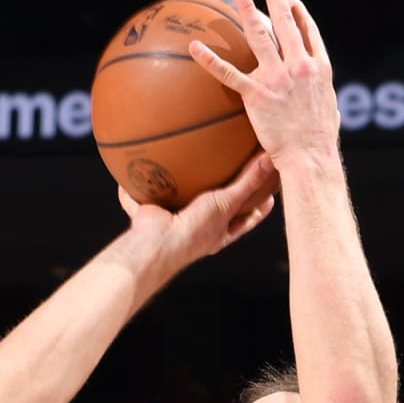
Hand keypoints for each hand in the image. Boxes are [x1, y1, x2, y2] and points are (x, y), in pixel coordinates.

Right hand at [115, 147, 278, 277]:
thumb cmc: (195, 230)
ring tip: (184, 163)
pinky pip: (141, 197)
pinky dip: (133, 188)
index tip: (271, 194)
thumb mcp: (226, 204)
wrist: (157, 243)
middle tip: (234, 172)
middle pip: (217, 209)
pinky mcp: (149, 213)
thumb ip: (247, 183)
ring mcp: (173, 220)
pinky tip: (132, 169)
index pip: (246, 218)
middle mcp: (197, 227)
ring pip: (179, 201)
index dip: (259, 207)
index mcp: (218, 231)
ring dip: (179, 186)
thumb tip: (269, 159)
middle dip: (224, 194)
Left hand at [191, 0, 338, 173]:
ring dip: (247, 5)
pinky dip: (210, 60)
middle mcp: (299, 65)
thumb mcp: (329, 111)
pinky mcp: (257, 94)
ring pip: (260, 33)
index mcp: (318, 67)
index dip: (298, 12)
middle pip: (285, 20)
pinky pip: (229, 74)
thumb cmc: (320, 143)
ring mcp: (278, 77)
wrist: (310, 159)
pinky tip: (195, 47)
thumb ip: (323, 97)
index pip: (307, 30)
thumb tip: (324, 100)